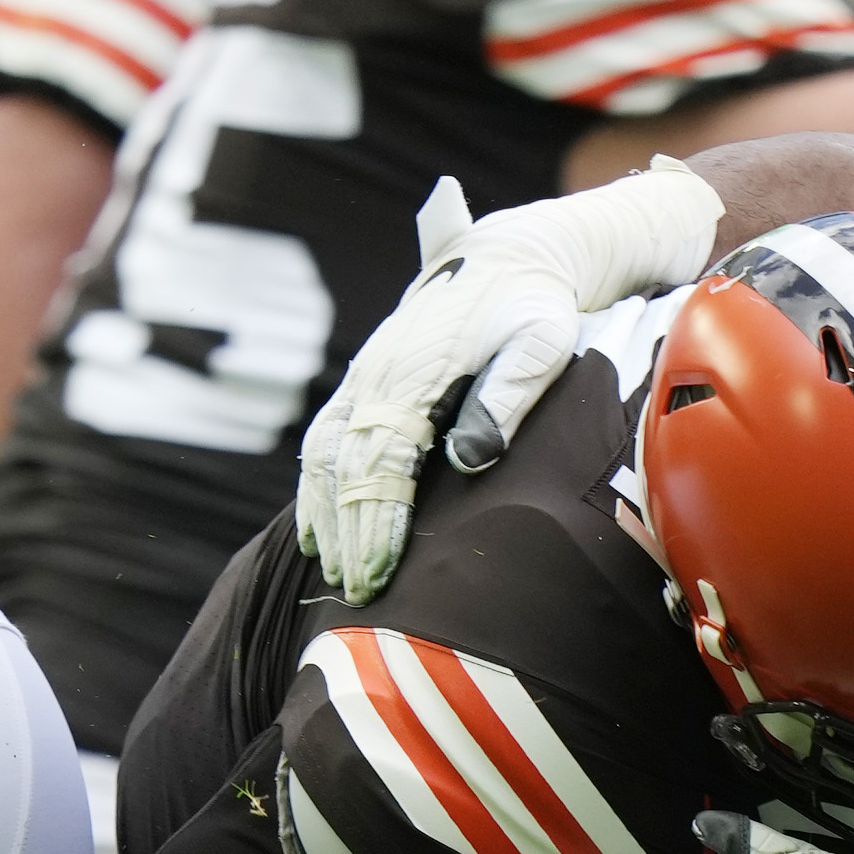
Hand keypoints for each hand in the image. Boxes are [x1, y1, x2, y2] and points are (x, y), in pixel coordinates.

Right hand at [293, 161, 724, 599]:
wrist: (510, 257)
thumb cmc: (534, 307)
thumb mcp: (539, 343)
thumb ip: (506, 396)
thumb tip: (469, 459)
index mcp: (413, 373)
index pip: (381, 463)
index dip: (376, 523)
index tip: (379, 574)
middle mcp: (376, 376)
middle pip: (345, 470)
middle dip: (348, 535)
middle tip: (357, 596)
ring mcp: (364, 378)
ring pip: (324, 457)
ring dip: (325, 518)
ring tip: (335, 575)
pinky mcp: (364, 381)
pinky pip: (324, 440)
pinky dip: (314, 488)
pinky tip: (317, 531)